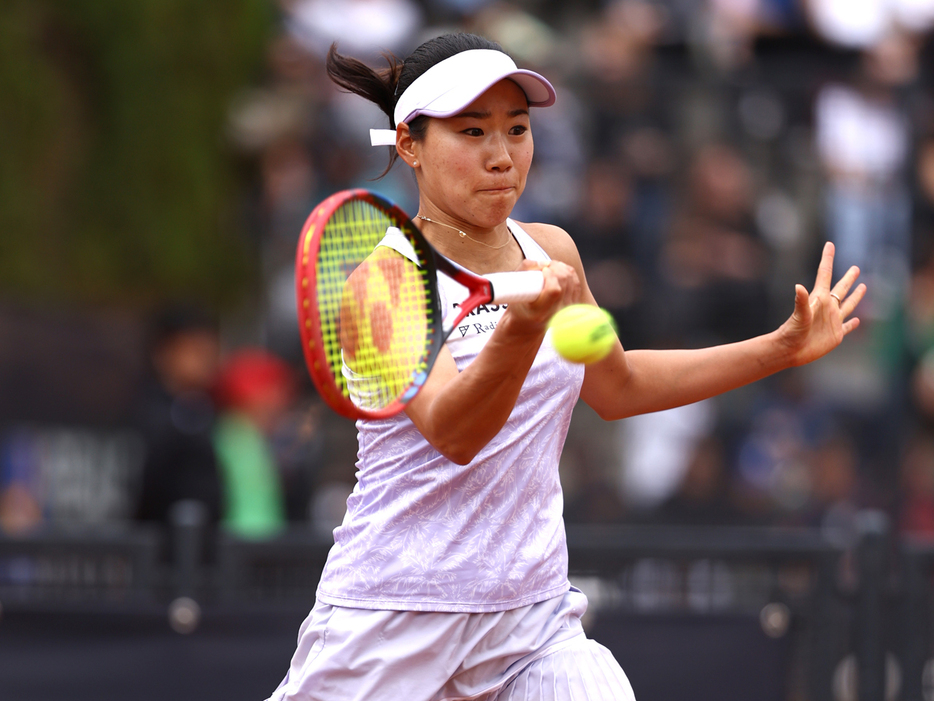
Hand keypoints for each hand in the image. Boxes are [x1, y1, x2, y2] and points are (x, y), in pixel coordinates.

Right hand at [506, 259, 580, 331]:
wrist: (528, 324)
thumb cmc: (519, 305)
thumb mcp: (514, 288)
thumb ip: (525, 269)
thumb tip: (544, 262)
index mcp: (540, 313)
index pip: (554, 290)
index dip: (551, 275)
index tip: (543, 270)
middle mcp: (556, 314)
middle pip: (565, 281)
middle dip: (556, 267)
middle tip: (546, 265)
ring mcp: (566, 311)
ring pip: (572, 280)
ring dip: (562, 268)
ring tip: (551, 267)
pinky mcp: (573, 306)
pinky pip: (576, 283)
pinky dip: (569, 272)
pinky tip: (560, 271)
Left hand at [779, 242, 865, 366]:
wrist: (792, 350)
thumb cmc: (792, 332)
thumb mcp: (799, 315)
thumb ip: (801, 301)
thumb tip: (798, 286)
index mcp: (819, 299)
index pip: (825, 274)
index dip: (827, 259)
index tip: (829, 244)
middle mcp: (827, 308)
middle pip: (841, 289)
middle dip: (848, 278)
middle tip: (855, 267)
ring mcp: (832, 321)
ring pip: (847, 305)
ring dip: (855, 296)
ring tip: (862, 286)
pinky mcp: (836, 334)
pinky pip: (847, 326)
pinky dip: (853, 323)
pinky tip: (857, 319)